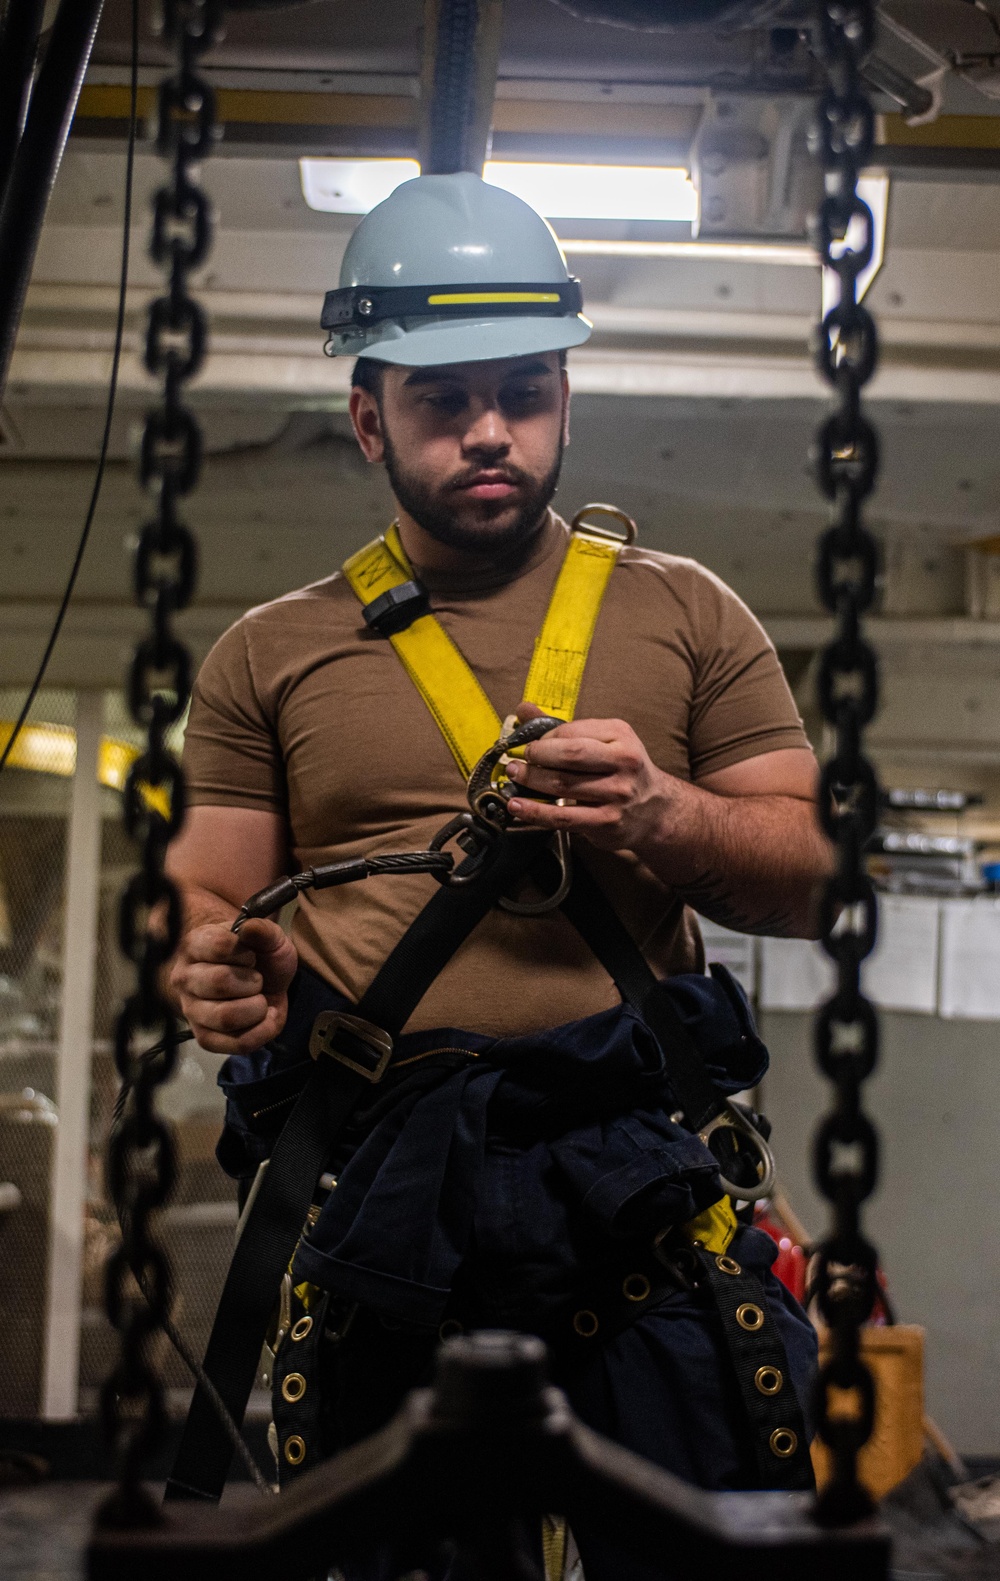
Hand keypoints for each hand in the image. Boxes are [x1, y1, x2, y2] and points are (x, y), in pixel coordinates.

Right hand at [169, 917, 297, 1055]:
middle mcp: (184, 978)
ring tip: (260, 1000)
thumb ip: (264, 930)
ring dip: (256, 1008)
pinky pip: (235, 1043)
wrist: (263, 981)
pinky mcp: (205, 1037)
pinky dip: (261, 1032)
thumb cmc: (260, 956)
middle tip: (257, 980)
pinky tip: (266, 1018)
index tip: (251, 956)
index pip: (219, 946)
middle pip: (219, 982)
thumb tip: (250, 928)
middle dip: (252, 981)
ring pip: (225, 1017)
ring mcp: (191, 1010)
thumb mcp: (270, 938)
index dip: (246, 953)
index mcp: (194, 945)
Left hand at [505, 701, 682, 852]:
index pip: (573, 731)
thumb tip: (523, 710)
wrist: (655, 810)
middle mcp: (624, 762)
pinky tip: (517, 807)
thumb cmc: (621, 771)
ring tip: (513, 778)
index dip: (544, 738)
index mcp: (621, 736)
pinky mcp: (608, 821)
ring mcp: (617, 793)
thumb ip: (563, 727)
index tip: (528, 743)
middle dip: (536, 756)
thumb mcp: (603, 742)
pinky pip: (563, 817)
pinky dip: (535, 812)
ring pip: (564, 786)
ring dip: (531, 782)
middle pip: (570, 755)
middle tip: (516, 760)